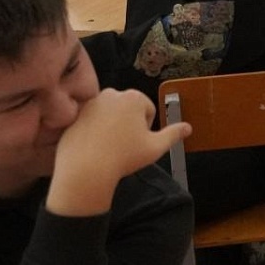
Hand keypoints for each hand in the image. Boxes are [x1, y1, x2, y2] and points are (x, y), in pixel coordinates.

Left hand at [48, 89, 191, 216]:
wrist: (85, 170)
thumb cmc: (124, 157)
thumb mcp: (155, 148)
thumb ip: (174, 134)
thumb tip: (188, 127)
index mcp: (134, 98)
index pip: (148, 109)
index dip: (146, 128)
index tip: (138, 142)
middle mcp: (112, 93)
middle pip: (128, 108)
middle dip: (129, 123)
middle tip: (124, 145)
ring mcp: (91, 103)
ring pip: (109, 113)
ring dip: (112, 125)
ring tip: (108, 146)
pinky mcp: (75, 115)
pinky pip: (90, 120)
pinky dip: (94, 130)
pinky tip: (94, 147)